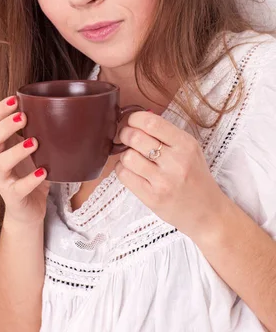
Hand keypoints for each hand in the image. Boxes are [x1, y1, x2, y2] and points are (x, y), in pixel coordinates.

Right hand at [0, 95, 49, 227]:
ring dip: (16, 150)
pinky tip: (43, 172)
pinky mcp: (12, 196)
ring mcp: (2, 178)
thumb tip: (68, 106)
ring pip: (0, 162)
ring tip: (34, 142)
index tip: (15, 99)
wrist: (28, 208)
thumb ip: (41, 129)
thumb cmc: (31, 171)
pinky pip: (18, 188)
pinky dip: (30, 180)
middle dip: (5, 126)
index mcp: (0, 142)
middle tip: (23, 117)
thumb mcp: (35, 147)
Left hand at [116, 111, 228, 240]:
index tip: (132, 122)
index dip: (134, 119)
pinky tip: (131, 171)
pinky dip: (122, 170)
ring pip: (127, 156)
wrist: (208, 213)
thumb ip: (166, 134)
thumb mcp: (190, 149)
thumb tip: (137, 119)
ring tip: (132, 158)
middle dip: (125, 134)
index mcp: (186, 144)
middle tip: (128, 138)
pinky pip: (124, 176)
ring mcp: (163, 181)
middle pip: (135, 137)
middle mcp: (176, 162)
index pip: (151, 122)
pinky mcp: (152, 198)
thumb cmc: (195, 177)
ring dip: (124, 155)